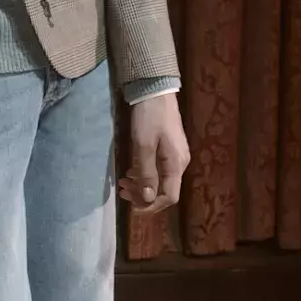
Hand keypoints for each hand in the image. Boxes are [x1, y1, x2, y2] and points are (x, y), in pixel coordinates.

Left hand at [118, 90, 189, 214]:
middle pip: (164, 190)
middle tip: (121, 191)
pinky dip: (144, 174)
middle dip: (142, 196)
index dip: (151, 207)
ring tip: (122, 182)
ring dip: (141, 185)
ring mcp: (175, 155)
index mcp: (176, 165)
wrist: (156, 91)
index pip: (169, 197)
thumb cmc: (149, 118)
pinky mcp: (169, 148)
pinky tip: (131, 171)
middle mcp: (180, 163)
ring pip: (160, 180)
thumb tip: (147, 198)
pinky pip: (158, 169)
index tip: (132, 209)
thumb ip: (146, 173)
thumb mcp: (143, 146)